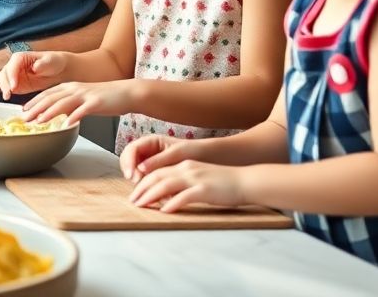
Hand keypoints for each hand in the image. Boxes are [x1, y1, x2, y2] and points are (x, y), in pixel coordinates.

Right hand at [0, 51, 67, 99]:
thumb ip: (42, 64)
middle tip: (9, 92)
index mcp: (20, 57)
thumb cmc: (53, 62)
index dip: (11, 76)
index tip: (14, 86)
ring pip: (2, 80)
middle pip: (4, 73)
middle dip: (5, 83)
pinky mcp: (15, 83)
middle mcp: (14, 64)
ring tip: (7, 96)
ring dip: (3, 87)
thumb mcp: (49, 61)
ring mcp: (13, 74)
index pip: (12, 66)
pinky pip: (7, 87)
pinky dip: (6, 92)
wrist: (56, 70)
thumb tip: (35, 67)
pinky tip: (9, 97)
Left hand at [20, 79, 137, 124]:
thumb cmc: (104, 98)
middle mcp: (75, 89)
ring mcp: (85, 95)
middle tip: (24, 118)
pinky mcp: (96, 102)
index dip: (34, 102)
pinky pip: (82, 110)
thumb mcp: (82, 99)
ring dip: (49, 112)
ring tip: (39, 121)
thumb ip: (69, 105)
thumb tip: (57, 115)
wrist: (126, 92)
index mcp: (70, 87)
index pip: (47, 94)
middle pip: (51, 98)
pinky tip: (66, 124)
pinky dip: (73, 117)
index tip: (23, 110)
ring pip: (63, 103)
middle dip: (36, 108)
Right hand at [118, 134, 201, 182]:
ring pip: (134, 171)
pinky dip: (145, 186)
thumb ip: (158, 160)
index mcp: (150, 141)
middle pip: (128, 160)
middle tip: (135, 182)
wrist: (207, 158)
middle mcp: (147, 151)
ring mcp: (149, 162)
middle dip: (129, 171)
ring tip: (143, 189)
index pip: (132, 149)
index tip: (132, 175)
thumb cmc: (192, 151)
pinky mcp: (154, 174)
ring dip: (136, 180)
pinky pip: (144, 180)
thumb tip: (140, 168)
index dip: (129, 162)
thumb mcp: (176, 154)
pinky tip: (152, 193)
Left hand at [129, 160, 246, 213]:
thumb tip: (166, 196)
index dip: (143, 182)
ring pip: (165, 185)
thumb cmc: (223, 183)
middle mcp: (186, 168)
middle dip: (141, 189)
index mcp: (184, 165)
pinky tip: (164, 211)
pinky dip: (172, 204)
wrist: (245, 181)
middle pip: (156, 177)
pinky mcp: (204, 190)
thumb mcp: (198, 178)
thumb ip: (182, 184)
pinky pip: (184, 197)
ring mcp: (195, 178)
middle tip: (132, 202)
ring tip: (141, 206)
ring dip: (150, 196)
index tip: (135, 193)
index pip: (157, 172)